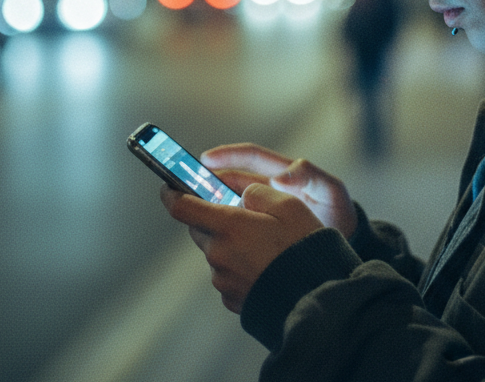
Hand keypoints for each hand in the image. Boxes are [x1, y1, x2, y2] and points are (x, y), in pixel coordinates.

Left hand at [161, 182, 323, 312]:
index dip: (172, 193)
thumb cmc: (303, 247)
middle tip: (239, 216)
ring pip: (215, 252)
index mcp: (228, 226)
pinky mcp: (232, 298)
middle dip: (213, 219)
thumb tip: (242, 195)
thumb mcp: (288, 205)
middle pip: (199, 229)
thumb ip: (257, 192)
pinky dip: (239, 267)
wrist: (316, 295)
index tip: (168, 186)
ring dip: (229, 245)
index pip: (182, 207)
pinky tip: (264, 266)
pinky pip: (227, 275)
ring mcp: (223, 279)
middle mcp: (218, 254)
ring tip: (263, 246)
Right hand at [202, 143, 357, 238]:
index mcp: (280, 174)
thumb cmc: (339, 213)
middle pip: (230, 181)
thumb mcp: (331, 191)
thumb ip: (311, 177)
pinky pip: (233, 227)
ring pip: (227, 205)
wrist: (344, 245)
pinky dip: (221, 229)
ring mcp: (260, 211)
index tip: (205, 159)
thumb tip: (282, 175)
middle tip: (186, 189)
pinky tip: (212, 239)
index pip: (250, 157)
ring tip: (193, 213)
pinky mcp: (257, 231)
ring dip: (210, 207)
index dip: (227, 155)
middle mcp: (266, 190)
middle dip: (207, 183)